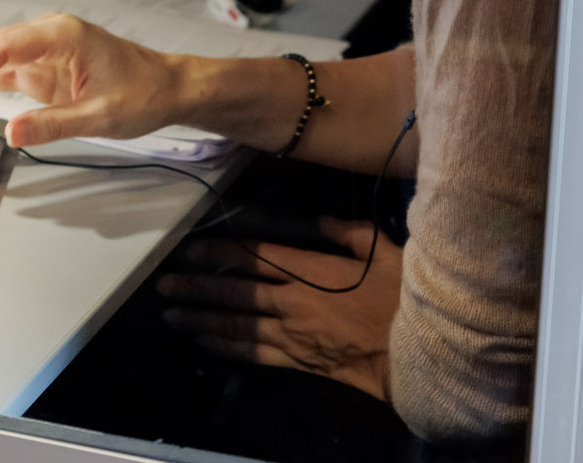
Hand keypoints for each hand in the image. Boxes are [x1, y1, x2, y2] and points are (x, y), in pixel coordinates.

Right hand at [0, 13, 185, 147]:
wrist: (168, 87)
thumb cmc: (143, 95)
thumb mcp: (101, 116)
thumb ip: (54, 124)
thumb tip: (10, 135)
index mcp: (62, 35)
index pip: (2, 47)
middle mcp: (47, 34)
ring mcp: (43, 49)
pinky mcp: (43, 66)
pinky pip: (2, 70)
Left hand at [156, 218, 400, 400]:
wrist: (418, 356)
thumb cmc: (403, 300)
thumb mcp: (384, 252)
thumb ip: (349, 232)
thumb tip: (321, 220)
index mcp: (311, 272)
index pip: (256, 258)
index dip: (220, 252)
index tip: (191, 249)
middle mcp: (293, 304)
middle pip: (236, 294)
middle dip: (197, 288)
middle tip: (164, 285)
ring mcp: (293, 336)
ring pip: (238, 327)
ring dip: (201, 320)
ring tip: (171, 315)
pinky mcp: (298, 363)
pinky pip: (255, 354)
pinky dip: (227, 348)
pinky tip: (205, 343)